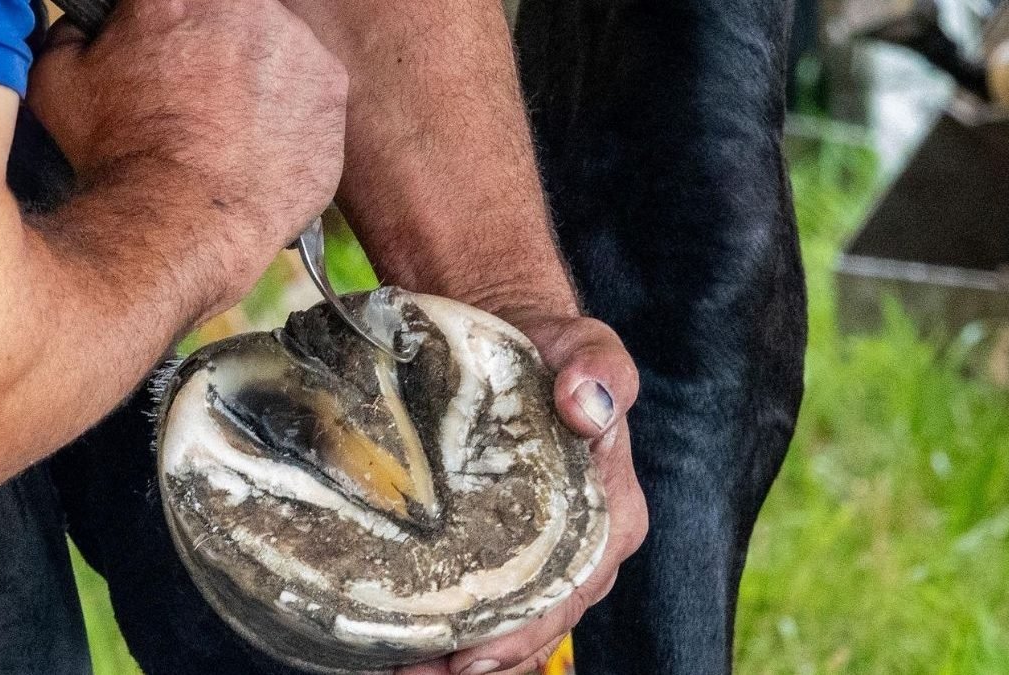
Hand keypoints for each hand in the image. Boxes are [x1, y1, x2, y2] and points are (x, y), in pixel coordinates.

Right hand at [27, 0, 347, 318]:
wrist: (183, 219)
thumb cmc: (119, 154)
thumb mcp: (61, 79)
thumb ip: (79, 33)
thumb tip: (92, 26)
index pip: (175, 3)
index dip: (166, 28)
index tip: (165, 53)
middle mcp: (246, 2)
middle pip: (233, 14)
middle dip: (216, 46)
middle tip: (198, 94)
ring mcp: (297, 42)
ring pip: (277, 48)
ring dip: (258, 76)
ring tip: (230, 128)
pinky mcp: (331, 87)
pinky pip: (312, 90)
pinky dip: (293, 114)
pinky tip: (262, 146)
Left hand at [398, 314, 646, 674]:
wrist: (515, 334)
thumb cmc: (557, 349)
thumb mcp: (586, 346)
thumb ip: (599, 370)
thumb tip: (587, 405)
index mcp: (611, 515)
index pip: (573, 592)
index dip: (527, 633)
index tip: (472, 658)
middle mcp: (580, 548)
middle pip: (536, 624)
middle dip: (482, 659)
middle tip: (415, 672)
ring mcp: (539, 553)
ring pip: (507, 624)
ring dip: (455, 655)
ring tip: (397, 668)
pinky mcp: (501, 546)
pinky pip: (481, 600)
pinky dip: (445, 630)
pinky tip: (399, 644)